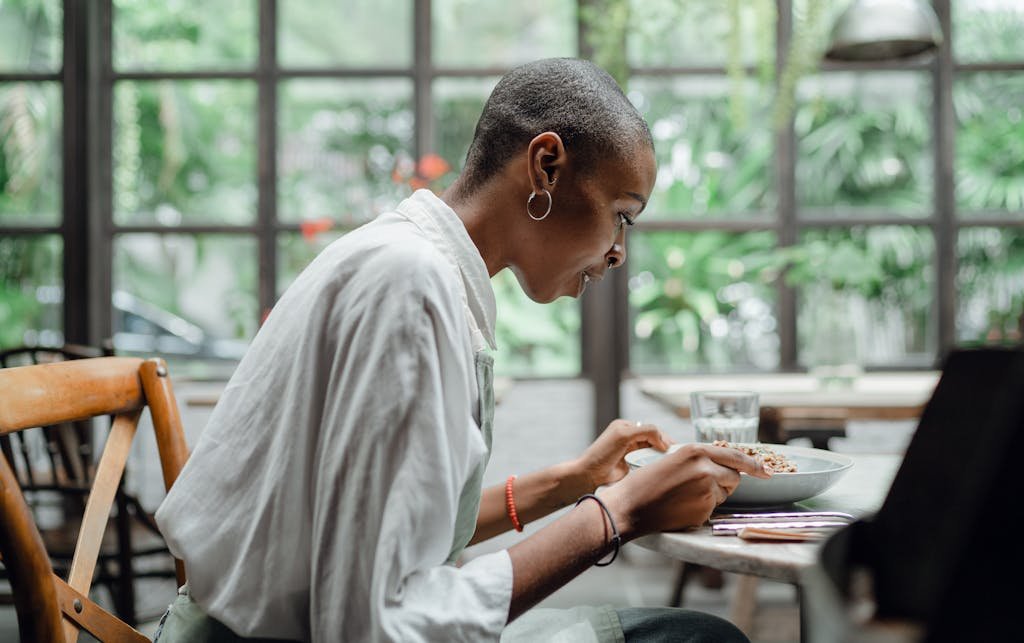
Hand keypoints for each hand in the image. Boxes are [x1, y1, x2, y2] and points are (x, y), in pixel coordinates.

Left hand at [574, 419, 672, 489]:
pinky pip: (648, 463)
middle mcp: (630, 438)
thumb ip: (645, 431)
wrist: (590, 474)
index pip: (651, 428)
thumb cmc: (602, 453)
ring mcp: (632, 452)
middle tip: (674, 454)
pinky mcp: (633, 465)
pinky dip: (655, 465)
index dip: (662, 437)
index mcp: (627, 426)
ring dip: (660, 457)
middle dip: (664, 446)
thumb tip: (663, 440)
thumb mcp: (624, 435)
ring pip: (653, 452)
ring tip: (668, 462)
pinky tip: (659, 468)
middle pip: (654, 440)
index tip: (670, 447)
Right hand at [602, 443, 770, 538]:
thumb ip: (698, 460)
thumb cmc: (645, 483)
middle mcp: (704, 467)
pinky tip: (681, 507)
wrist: (629, 506)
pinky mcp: (704, 509)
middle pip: (734, 478)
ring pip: (723, 494)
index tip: (766, 471)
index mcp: (695, 450)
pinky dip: (701, 510)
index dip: (754, 465)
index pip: (735, 456)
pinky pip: (713, 509)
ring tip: (685, 496)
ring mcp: (706, 490)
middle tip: (700, 487)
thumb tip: (721, 466)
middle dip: (724, 483)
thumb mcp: (672, 460)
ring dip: (712, 496)